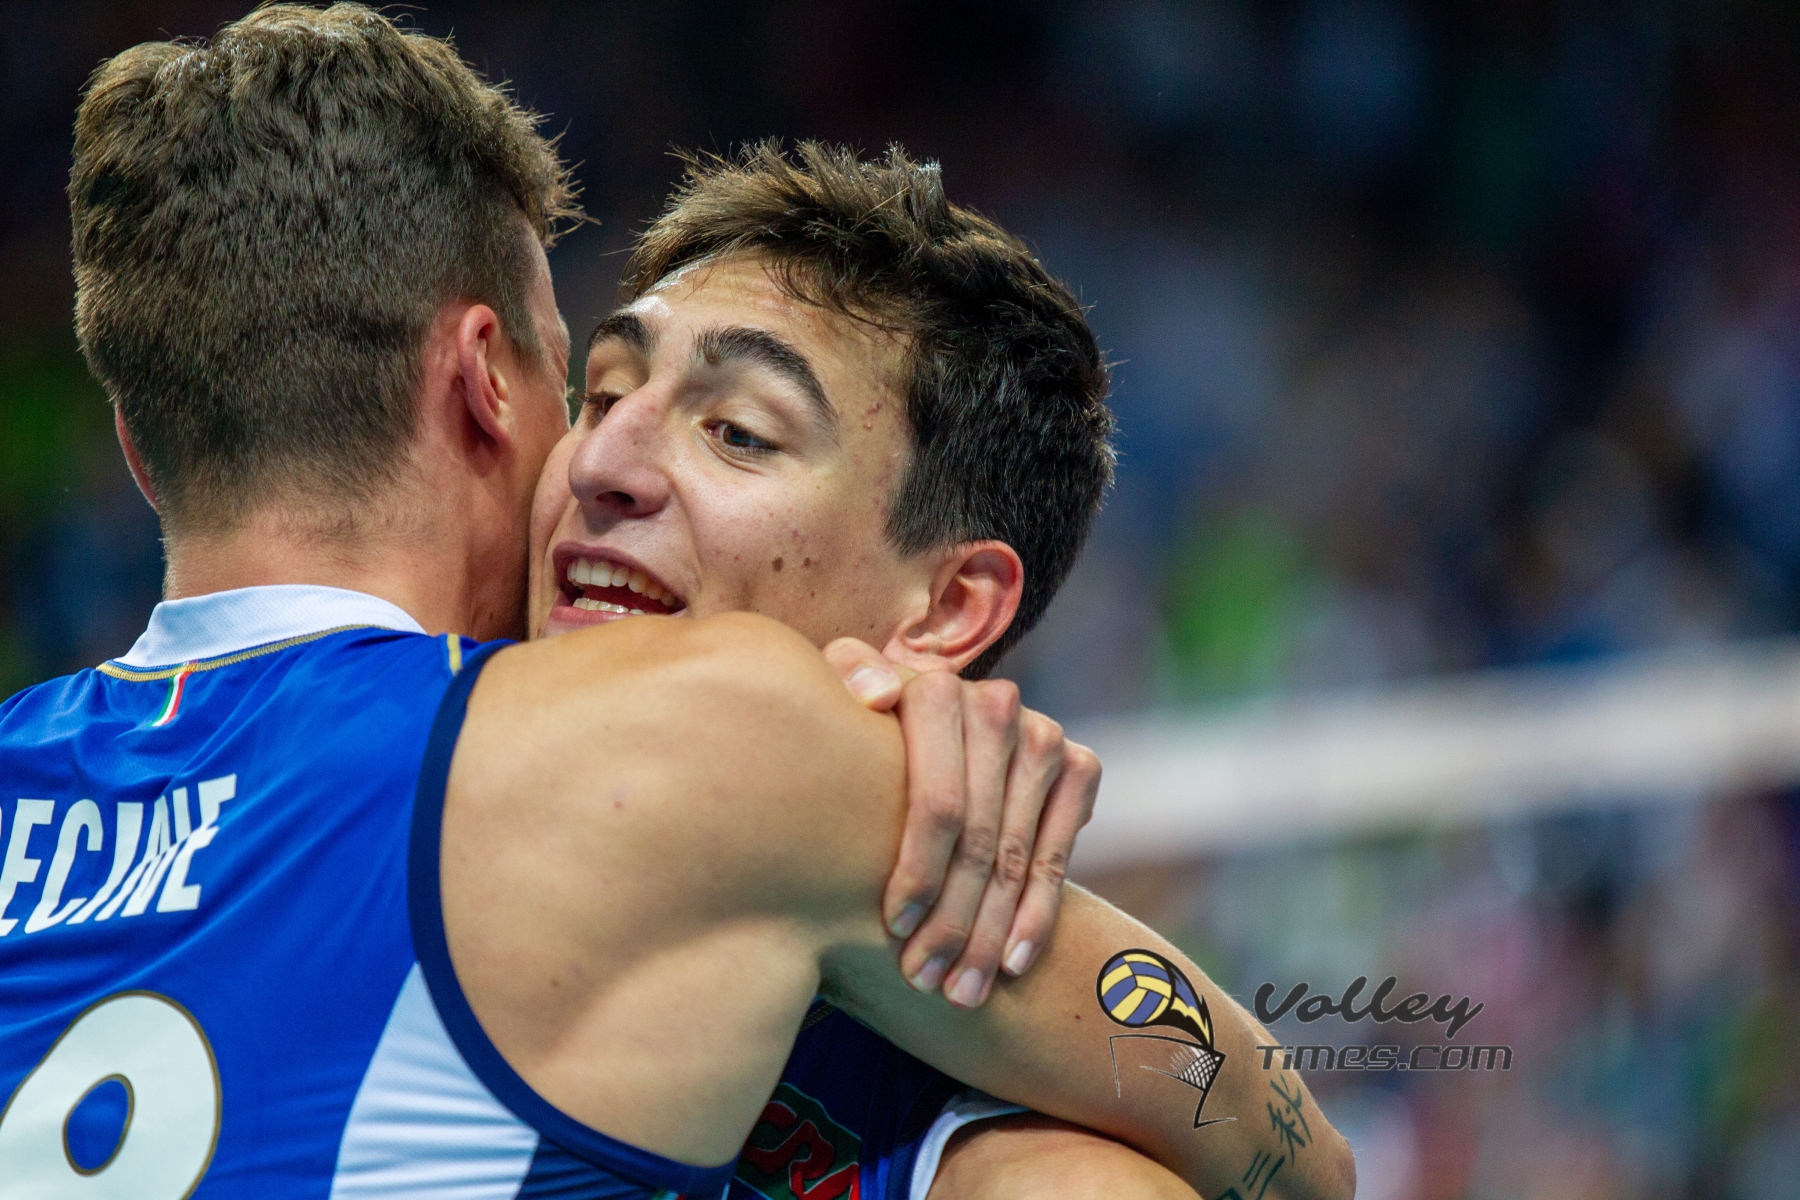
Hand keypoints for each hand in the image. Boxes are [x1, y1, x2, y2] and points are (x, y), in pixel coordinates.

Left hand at [824, 638, 1100, 1008]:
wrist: (923, 727)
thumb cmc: (856, 735)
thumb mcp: (831, 706)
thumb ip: (839, 689)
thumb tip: (876, 698)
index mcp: (935, 690)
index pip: (938, 801)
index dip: (918, 871)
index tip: (893, 928)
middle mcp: (998, 705)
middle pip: (979, 838)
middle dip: (952, 920)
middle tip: (926, 980)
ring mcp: (1044, 736)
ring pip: (1016, 858)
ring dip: (990, 934)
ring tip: (963, 992)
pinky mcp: (1079, 766)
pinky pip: (1057, 857)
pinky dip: (1037, 915)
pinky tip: (1012, 962)